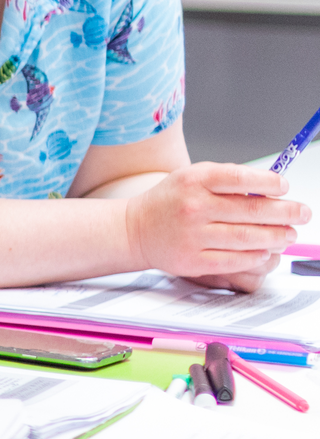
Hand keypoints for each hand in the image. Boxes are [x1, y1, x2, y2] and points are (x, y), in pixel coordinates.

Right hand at [126, 163, 309, 292]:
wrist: (135, 229)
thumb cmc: (171, 201)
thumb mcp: (192, 177)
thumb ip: (227, 180)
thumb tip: (270, 190)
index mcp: (194, 181)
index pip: (241, 178)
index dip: (270, 183)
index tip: (284, 187)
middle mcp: (193, 207)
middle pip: (252, 211)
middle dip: (286, 213)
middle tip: (302, 213)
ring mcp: (192, 236)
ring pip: (248, 238)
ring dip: (276, 237)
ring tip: (288, 235)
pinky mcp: (193, 261)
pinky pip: (235, 261)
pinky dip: (256, 257)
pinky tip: (266, 251)